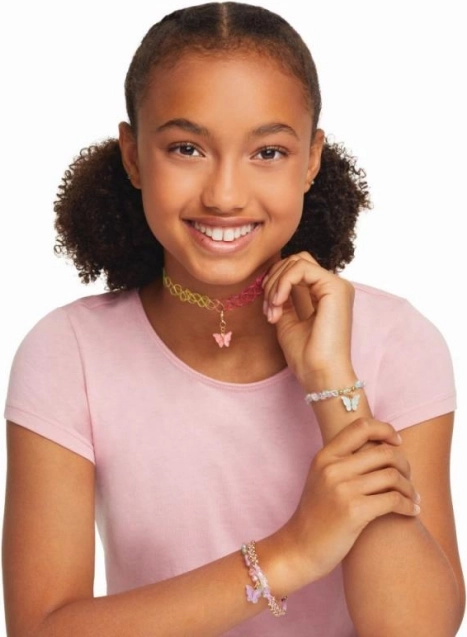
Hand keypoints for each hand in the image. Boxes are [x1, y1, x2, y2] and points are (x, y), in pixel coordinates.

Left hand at [262, 252, 353, 387]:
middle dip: (274, 280)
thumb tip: (269, 280)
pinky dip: (283, 283)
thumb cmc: (306, 355)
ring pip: (297, 262)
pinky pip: (301, 268)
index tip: (267, 308)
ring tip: (273, 309)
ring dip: (276, 283)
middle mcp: (334, 287)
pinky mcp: (335, 287)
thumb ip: (282, 298)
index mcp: (325, 294)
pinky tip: (278, 302)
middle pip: (296, 260)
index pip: (297, 269)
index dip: (275, 281)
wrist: (319, 374)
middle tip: (268, 308)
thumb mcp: (286, 320)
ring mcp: (337, 285)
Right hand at [278, 418, 419, 588]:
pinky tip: (412, 511)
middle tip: (408, 478)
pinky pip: (393, 499)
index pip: (361, 427)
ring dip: (410, 488)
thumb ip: (343, 460)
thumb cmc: (316, 515)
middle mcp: (332, 468)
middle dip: (404, 464)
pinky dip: (409, 505)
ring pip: (392, 475)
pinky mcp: (354, 511)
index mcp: (324, 456)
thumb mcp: (321, 478)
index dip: (385, 429)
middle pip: (384, 452)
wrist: (299, 549)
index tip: (396, 442)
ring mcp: (342, 489)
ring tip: (413, 498)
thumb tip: (380, 447)